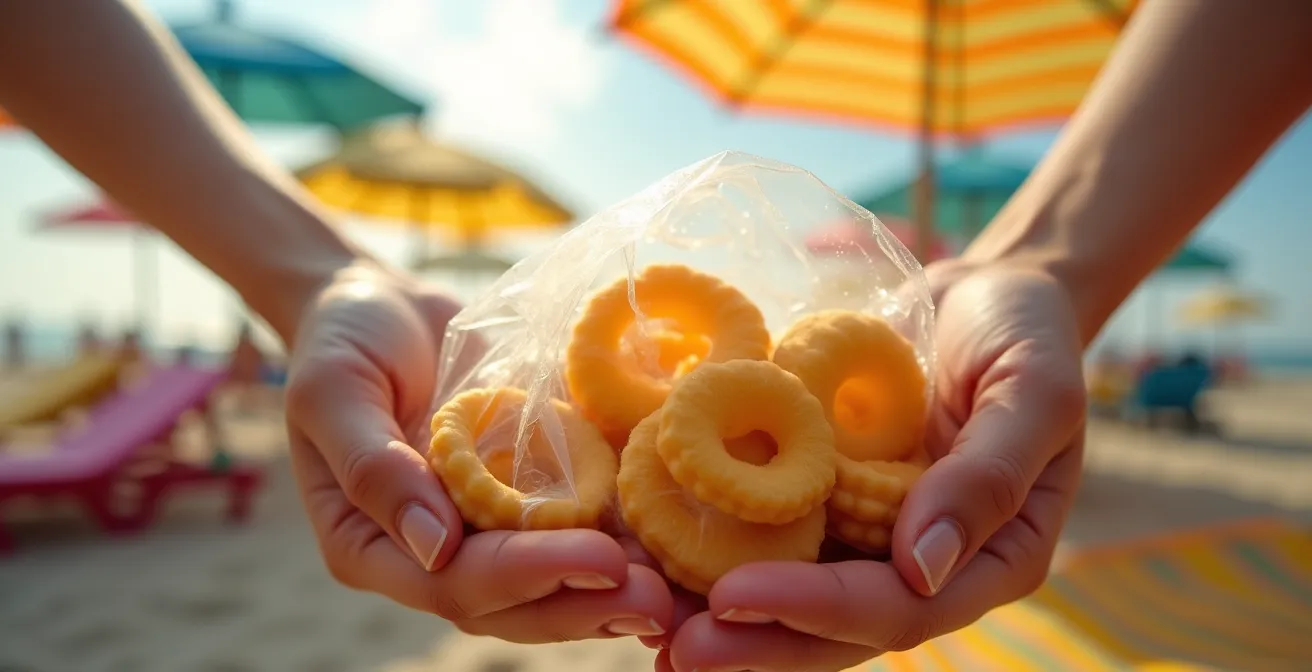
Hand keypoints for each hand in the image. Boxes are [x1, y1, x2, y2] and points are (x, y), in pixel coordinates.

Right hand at [282, 261, 672, 642]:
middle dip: (587, 601)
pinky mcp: (530, 495)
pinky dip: (628, 542)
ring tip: (682, 594)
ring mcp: (486, 528)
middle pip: (517, 603)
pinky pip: (580, 526)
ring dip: (617, 591)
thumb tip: (435, 546)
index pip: (456, 583)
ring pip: (556, 582)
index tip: (596, 559)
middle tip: (658, 599)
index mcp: (375, 546)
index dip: (528, 577)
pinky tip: (680, 547)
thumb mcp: (334, 392)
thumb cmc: (342, 341)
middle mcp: (435, 553)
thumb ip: (375, 468)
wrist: (381, 303)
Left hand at [657, 262, 1086, 670]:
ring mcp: (867, 532)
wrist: (984, 293)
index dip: (814, 610)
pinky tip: (650, 550)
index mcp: (986, 559)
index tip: (733, 595)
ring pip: (791, 591)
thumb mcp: (1034, 389)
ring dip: (720, 614)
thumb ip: (989, 475)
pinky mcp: (825, 495)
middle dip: (754, 640)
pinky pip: (768, 531)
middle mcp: (918, 563)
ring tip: (642, 618)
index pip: (896, 608)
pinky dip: (711, 545)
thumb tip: (921, 566)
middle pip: (830, 625)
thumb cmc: (1026, 333)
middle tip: (672, 646)